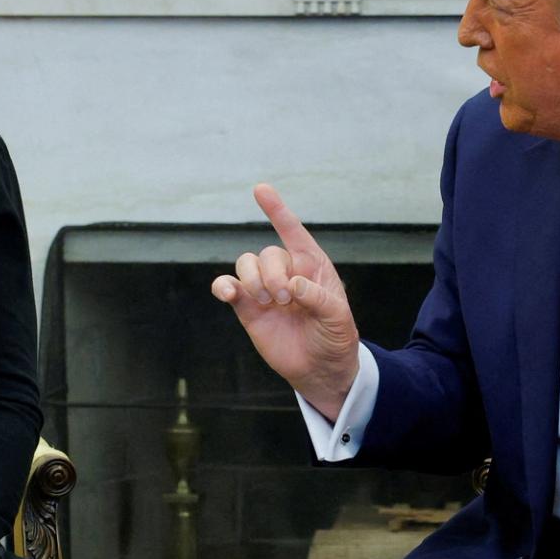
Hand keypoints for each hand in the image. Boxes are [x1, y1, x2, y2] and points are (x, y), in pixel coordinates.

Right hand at [211, 183, 360, 419]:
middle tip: (285, 299)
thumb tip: (293, 285)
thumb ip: (318, 297)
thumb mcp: (337, 317)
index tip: (260, 189)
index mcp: (312, 266)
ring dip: (252, 279)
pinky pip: (227, 287)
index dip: (277, 210)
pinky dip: (222, 285)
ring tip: (267, 302)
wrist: (320, 369)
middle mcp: (286, 272)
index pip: (293, 231)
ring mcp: (265, 289)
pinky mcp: (247, 308)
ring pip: (246, 264)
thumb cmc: (335, 337)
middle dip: (272, 274)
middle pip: (267, 254)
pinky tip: (227, 294)